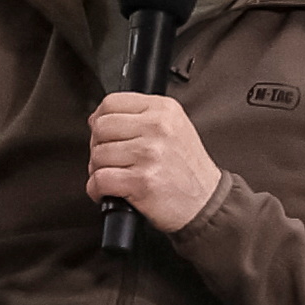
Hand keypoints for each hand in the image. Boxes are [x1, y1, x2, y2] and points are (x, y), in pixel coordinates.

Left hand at [86, 92, 224, 236]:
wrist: (206, 202)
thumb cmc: (188, 169)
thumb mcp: (174, 128)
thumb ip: (141, 117)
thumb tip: (98, 119)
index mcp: (164, 110)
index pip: (112, 102)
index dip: (100, 119)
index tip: (104, 133)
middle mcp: (157, 128)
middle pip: (101, 128)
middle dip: (97, 146)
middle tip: (109, 159)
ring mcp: (149, 154)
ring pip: (98, 155)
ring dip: (98, 170)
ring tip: (114, 176)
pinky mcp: (141, 181)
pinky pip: (100, 180)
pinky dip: (97, 190)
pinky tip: (108, 192)